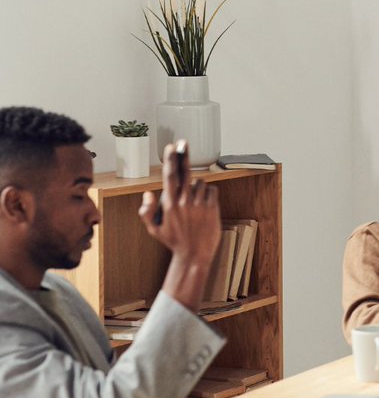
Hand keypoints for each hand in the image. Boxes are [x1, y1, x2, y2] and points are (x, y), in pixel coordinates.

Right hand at [138, 143, 220, 263]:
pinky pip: (211, 190)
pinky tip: (203, 205)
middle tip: (182, 142)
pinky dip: (208, 194)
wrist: (195, 255)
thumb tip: (148, 193)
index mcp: (169, 204)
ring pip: (199, 182)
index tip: (170, 147)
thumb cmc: (173, 241)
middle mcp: (184, 202)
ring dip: (196, 187)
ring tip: (192, 204)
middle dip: (183, 155)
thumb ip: (146, 211)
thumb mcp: (154, 229)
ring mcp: (200, 204)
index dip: (170, 160)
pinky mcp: (213, 208)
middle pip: (184, 172)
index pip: (169, 177)